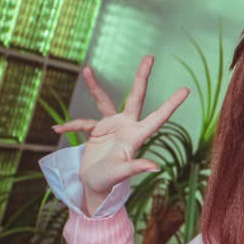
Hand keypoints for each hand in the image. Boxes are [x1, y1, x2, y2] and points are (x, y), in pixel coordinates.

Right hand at [51, 56, 189, 208]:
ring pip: (105, 100)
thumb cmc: (110, 182)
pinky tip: (57, 128)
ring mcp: (112, 126)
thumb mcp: (122, 173)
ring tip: (87, 70)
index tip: (186, 90)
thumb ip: (136, 167)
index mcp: (137, 135)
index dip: (172, 104)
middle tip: (150, 56)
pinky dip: (70, 125)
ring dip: (95, 87)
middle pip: (136, 96)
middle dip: (142, 76)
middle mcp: (127, 126)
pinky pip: (83, 122)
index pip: (158, 117)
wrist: (95, 186)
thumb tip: (155, 168)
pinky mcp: (97, 130)